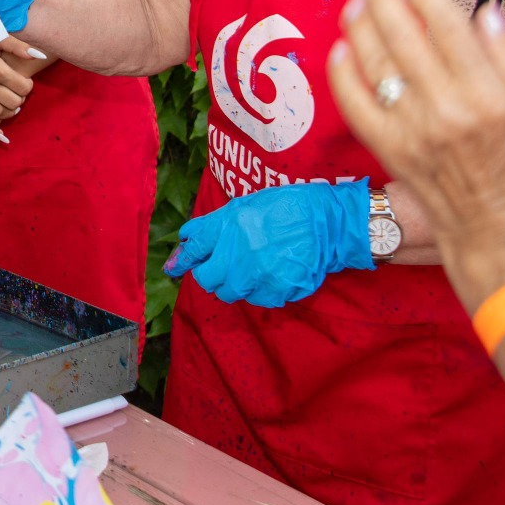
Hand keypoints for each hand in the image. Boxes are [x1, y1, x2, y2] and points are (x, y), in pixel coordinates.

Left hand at [168, 178, 370, 305]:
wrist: (329, 223)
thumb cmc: (288, 208)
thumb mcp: (247, 204)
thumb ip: (214, 223)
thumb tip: (186, 237)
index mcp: (230, 224)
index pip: (195, 248)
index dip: (184, 259)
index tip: (175, 267)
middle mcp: (239, 251)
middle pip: (206, 278)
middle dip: (211, 275)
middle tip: (225, 268)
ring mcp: (257, 274)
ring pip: (229, 292)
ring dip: (236, 284)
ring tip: (253, 270)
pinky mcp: (276, 290)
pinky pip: (256, 299)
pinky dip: (261, 291)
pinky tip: (273, 274)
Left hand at [329, 0, 504, 311]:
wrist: (496, 230)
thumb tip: (486, 13)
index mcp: (490, 97)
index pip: (449, 29)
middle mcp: (448, 111)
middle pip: (405, 40)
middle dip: (385, 4)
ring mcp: (412, 132)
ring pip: (375, 66)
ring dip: (360, 30)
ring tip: (356, 6)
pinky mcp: (388, 150)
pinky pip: (355, 104)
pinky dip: (344, 75)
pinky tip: (342, 51)